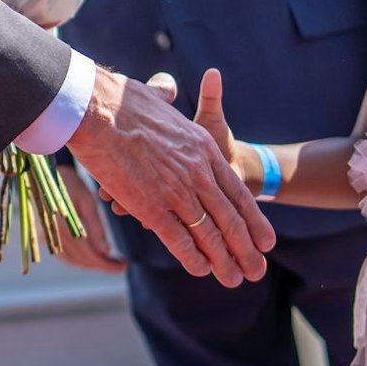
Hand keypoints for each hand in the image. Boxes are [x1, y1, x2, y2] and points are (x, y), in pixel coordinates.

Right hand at [53, 166, 124, 272]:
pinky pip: (65, 255)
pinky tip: (95, 258)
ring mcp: (45, 236)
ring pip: (72, 260)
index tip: (122, 265)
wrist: (45, 174)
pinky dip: (81, 260)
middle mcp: (50, 232)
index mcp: (60, 221)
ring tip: (112, 262)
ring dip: (92, 264)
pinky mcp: (45, 237)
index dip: (104, 261)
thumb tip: (106, 251)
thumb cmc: (70, 183)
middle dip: (102, 264)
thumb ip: (95, 227)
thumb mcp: (86, 200)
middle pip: (79, 258)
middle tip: (122, 265)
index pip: (85, 250)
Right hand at [66, 67, 273, 285]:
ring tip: (235, 278)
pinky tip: (202, 270)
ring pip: (208, 233)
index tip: (266, 241)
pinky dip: (193, 257)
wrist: (100, 110)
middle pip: (229, 218)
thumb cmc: (121, 102)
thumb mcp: (156, 98)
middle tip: (256, 270)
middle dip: (245, 248)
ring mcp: (176, 191)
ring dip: (224, 260)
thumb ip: (166, 98)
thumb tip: (165, 87)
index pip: (237, 192)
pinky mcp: (152, 207)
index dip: (254, 220)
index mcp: (203, 149)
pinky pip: (179, 239)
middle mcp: (197, 173)